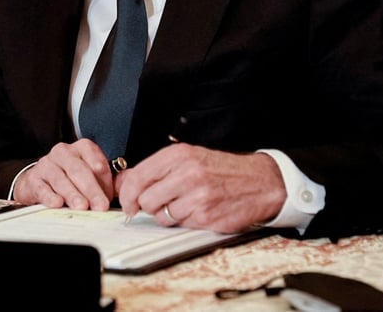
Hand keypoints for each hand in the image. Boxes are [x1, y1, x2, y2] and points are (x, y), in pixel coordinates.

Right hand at [11, 139, 115, 210]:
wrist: (39, 181)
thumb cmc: (70, 178)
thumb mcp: (90, 175)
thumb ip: (108, 181)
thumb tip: (124, 188)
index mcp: (82, 148)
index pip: (95, 160)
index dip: (104, 179)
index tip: (109, 195)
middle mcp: (64, 152)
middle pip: (79, 170)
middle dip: (91, 189)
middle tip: (100, 205)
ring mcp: (47, 164)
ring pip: (61, 179)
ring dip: (73, 194)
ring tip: (82, 206)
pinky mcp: (34, 179)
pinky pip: (43, 188)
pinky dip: (50, 196)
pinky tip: (58, 203)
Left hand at [115, 145, 285, 232]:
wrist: (259, 182)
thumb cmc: (221, 170)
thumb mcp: (188, 159)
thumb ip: (154, 170)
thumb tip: (123, 181)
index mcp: (178, 155)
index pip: (138, 177)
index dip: (127, 194)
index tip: (127, 202)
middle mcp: (187, 173)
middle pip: (146, 200)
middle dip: (149, 206)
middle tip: (162, 202)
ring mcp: (197, 196)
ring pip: (161, 216)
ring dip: (169, 215)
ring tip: (186, 204)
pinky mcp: (206, 217)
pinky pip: (181, 225)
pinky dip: (186, 222)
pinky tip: (199, 211)